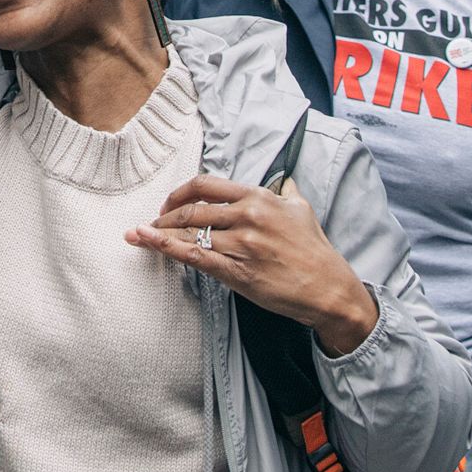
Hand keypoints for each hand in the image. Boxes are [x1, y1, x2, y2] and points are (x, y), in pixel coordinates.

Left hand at [129, 175, 378, 354]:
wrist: (329, 289)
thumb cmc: (315, 251)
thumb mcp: (302, 210)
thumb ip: (287, 193)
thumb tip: (285, 182)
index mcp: (258, 198)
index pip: (207, 185)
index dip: (181, 192)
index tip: (169, 202)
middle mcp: (247, 216)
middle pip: (192, 208)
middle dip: (165, 215)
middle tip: (152, 222)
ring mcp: (241, 245)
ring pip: (189, 233)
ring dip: (160, 233)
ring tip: (142, 235)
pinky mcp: (238, 272)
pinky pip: (195, 257)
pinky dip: (167, 248)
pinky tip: (149, 243)